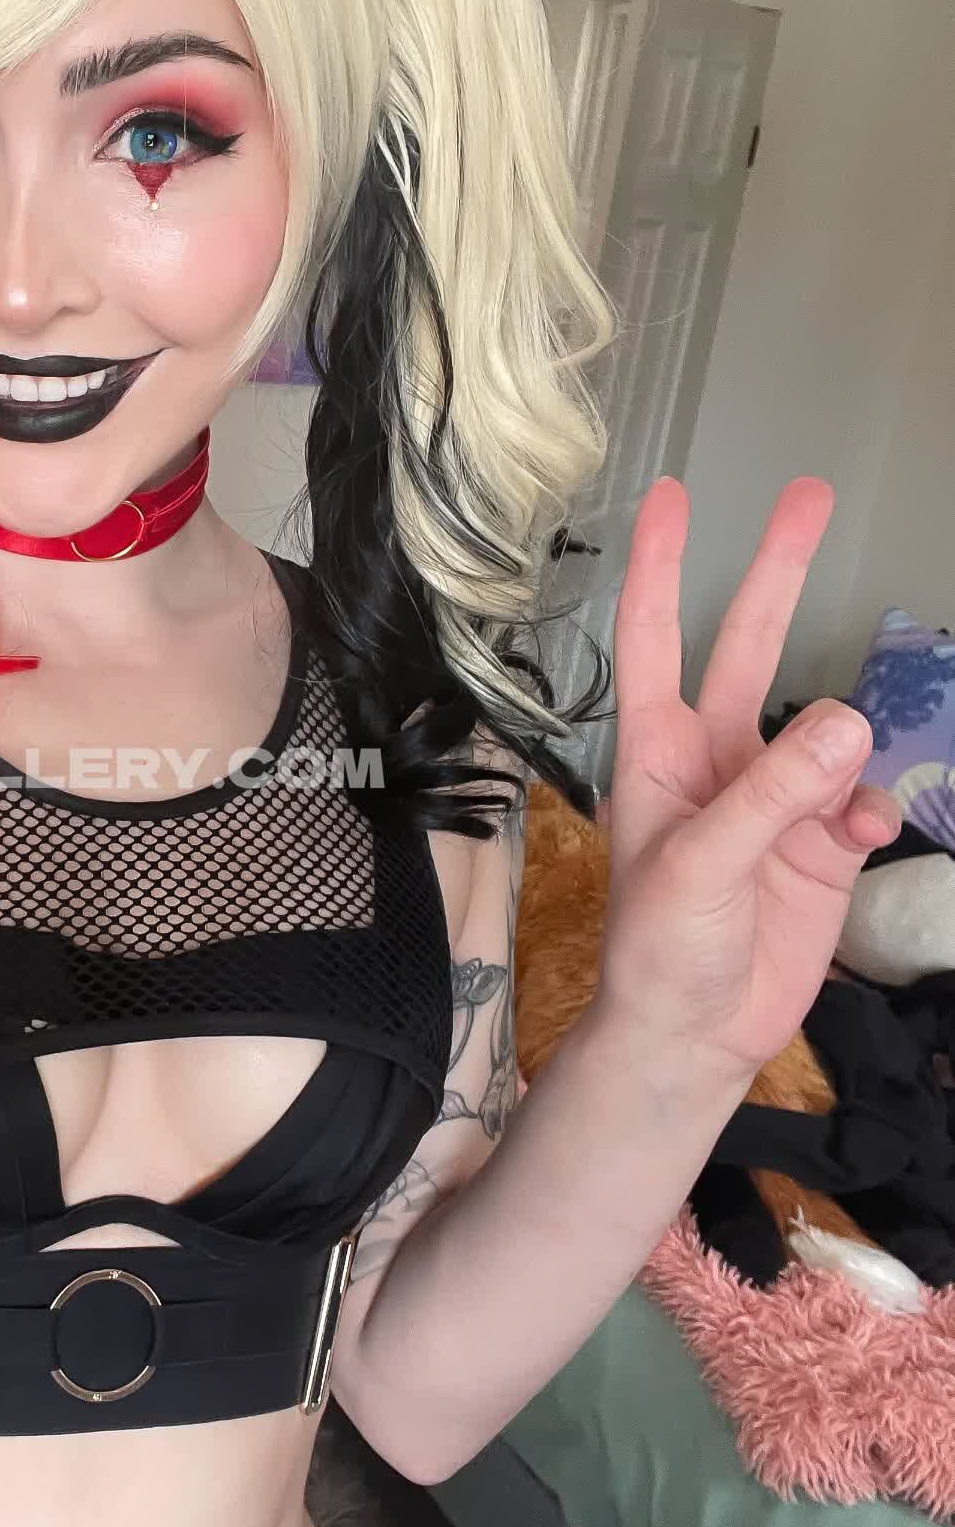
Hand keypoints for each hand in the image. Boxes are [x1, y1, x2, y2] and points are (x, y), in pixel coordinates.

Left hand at [593, 477, 900, 1087]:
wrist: (694, 1034)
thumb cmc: (660, 949)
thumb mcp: (700, 867)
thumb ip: (773, 795)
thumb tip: (846, 721)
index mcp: (658, 750)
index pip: (654, 637)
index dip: (661, 565)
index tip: (670, 494)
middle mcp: (716, 759)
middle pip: (750, 643)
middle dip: (780, 571)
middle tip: (810, 492)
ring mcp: (774, 796)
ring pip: (826, 730)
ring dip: (842, 751)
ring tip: (832, 812)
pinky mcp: (821, 843)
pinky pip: (864, 798)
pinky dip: (872, 811)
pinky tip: (861, 839)